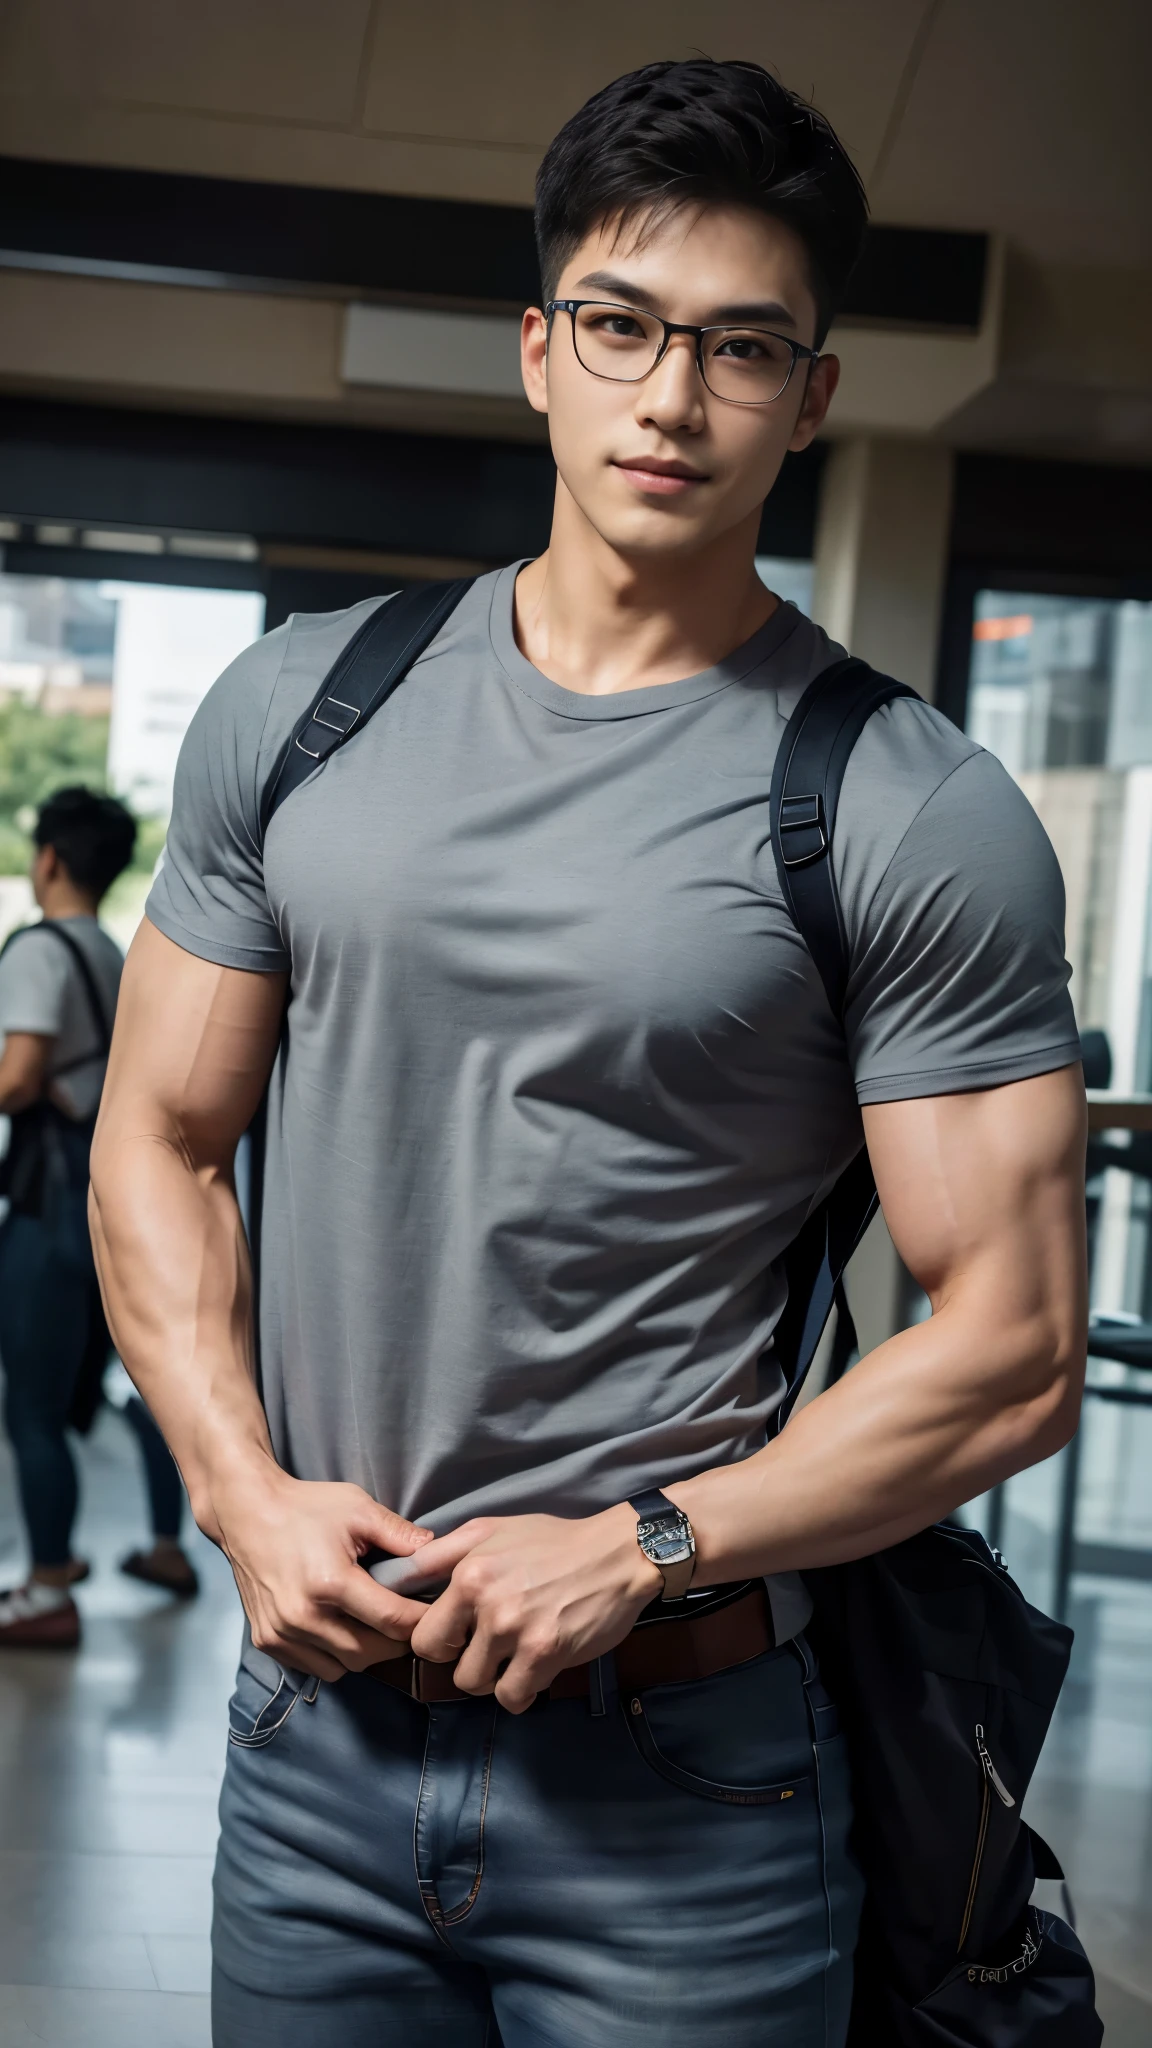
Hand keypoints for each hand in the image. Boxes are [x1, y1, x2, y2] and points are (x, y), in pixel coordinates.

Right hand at [210, 1458, 433, 1681]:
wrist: (245, 1513)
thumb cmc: (305, 1507)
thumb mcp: (358, 1508)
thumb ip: (399, 1533)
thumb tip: (437, 1552)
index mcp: (330, 1582)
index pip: (391, 1620)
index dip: (420, 1621)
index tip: (435, 1615)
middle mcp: (303, 1616)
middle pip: (368, 1653)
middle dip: (395, 1643)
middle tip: (408, 1623)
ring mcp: (281, 1633)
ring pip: (342, 1667)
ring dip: (365, 1654)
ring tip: (374, 1626)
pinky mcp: (267, 1641)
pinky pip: (313, 1666)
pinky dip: (333, 1656)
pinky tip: (341, 1628)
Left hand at [407, 1506, 661, 1712]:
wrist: (617, 1555)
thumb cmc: (554, 1542)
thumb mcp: (491, 1530)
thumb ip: (441, 1554)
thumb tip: (399, 1577)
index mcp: (469, 1574)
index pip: (424, 1636)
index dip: (440, 1643)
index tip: (459, 1639)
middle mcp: (488, 1604)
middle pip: (451, 1669)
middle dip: (468, 1664)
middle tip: (492, 1649)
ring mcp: (518, 1631)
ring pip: (480, 1686)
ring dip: (496, 1678)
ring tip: (516, 1655)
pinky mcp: (546, 1654)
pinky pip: (514, 1697)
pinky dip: (522, 1689)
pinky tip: (535, 1668)